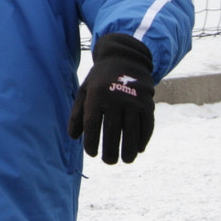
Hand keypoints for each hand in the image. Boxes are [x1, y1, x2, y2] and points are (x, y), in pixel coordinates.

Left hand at [68, 33, 154, 164]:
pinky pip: (147, 126)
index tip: (92, 153)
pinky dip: (143, 140)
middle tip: (109, 161)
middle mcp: (115, 98)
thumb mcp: (85, 91)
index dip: (91, 142)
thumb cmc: (100, 81)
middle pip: (113, 131)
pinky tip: (138, 149)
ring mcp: (133, 101)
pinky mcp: (148, 103)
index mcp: (96, 95)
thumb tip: (73, 137)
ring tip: (125, 160)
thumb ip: (78, 113)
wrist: (125, 60)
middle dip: (111, 150)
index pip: (92, 125)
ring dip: (129, 150)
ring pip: (131, 132)